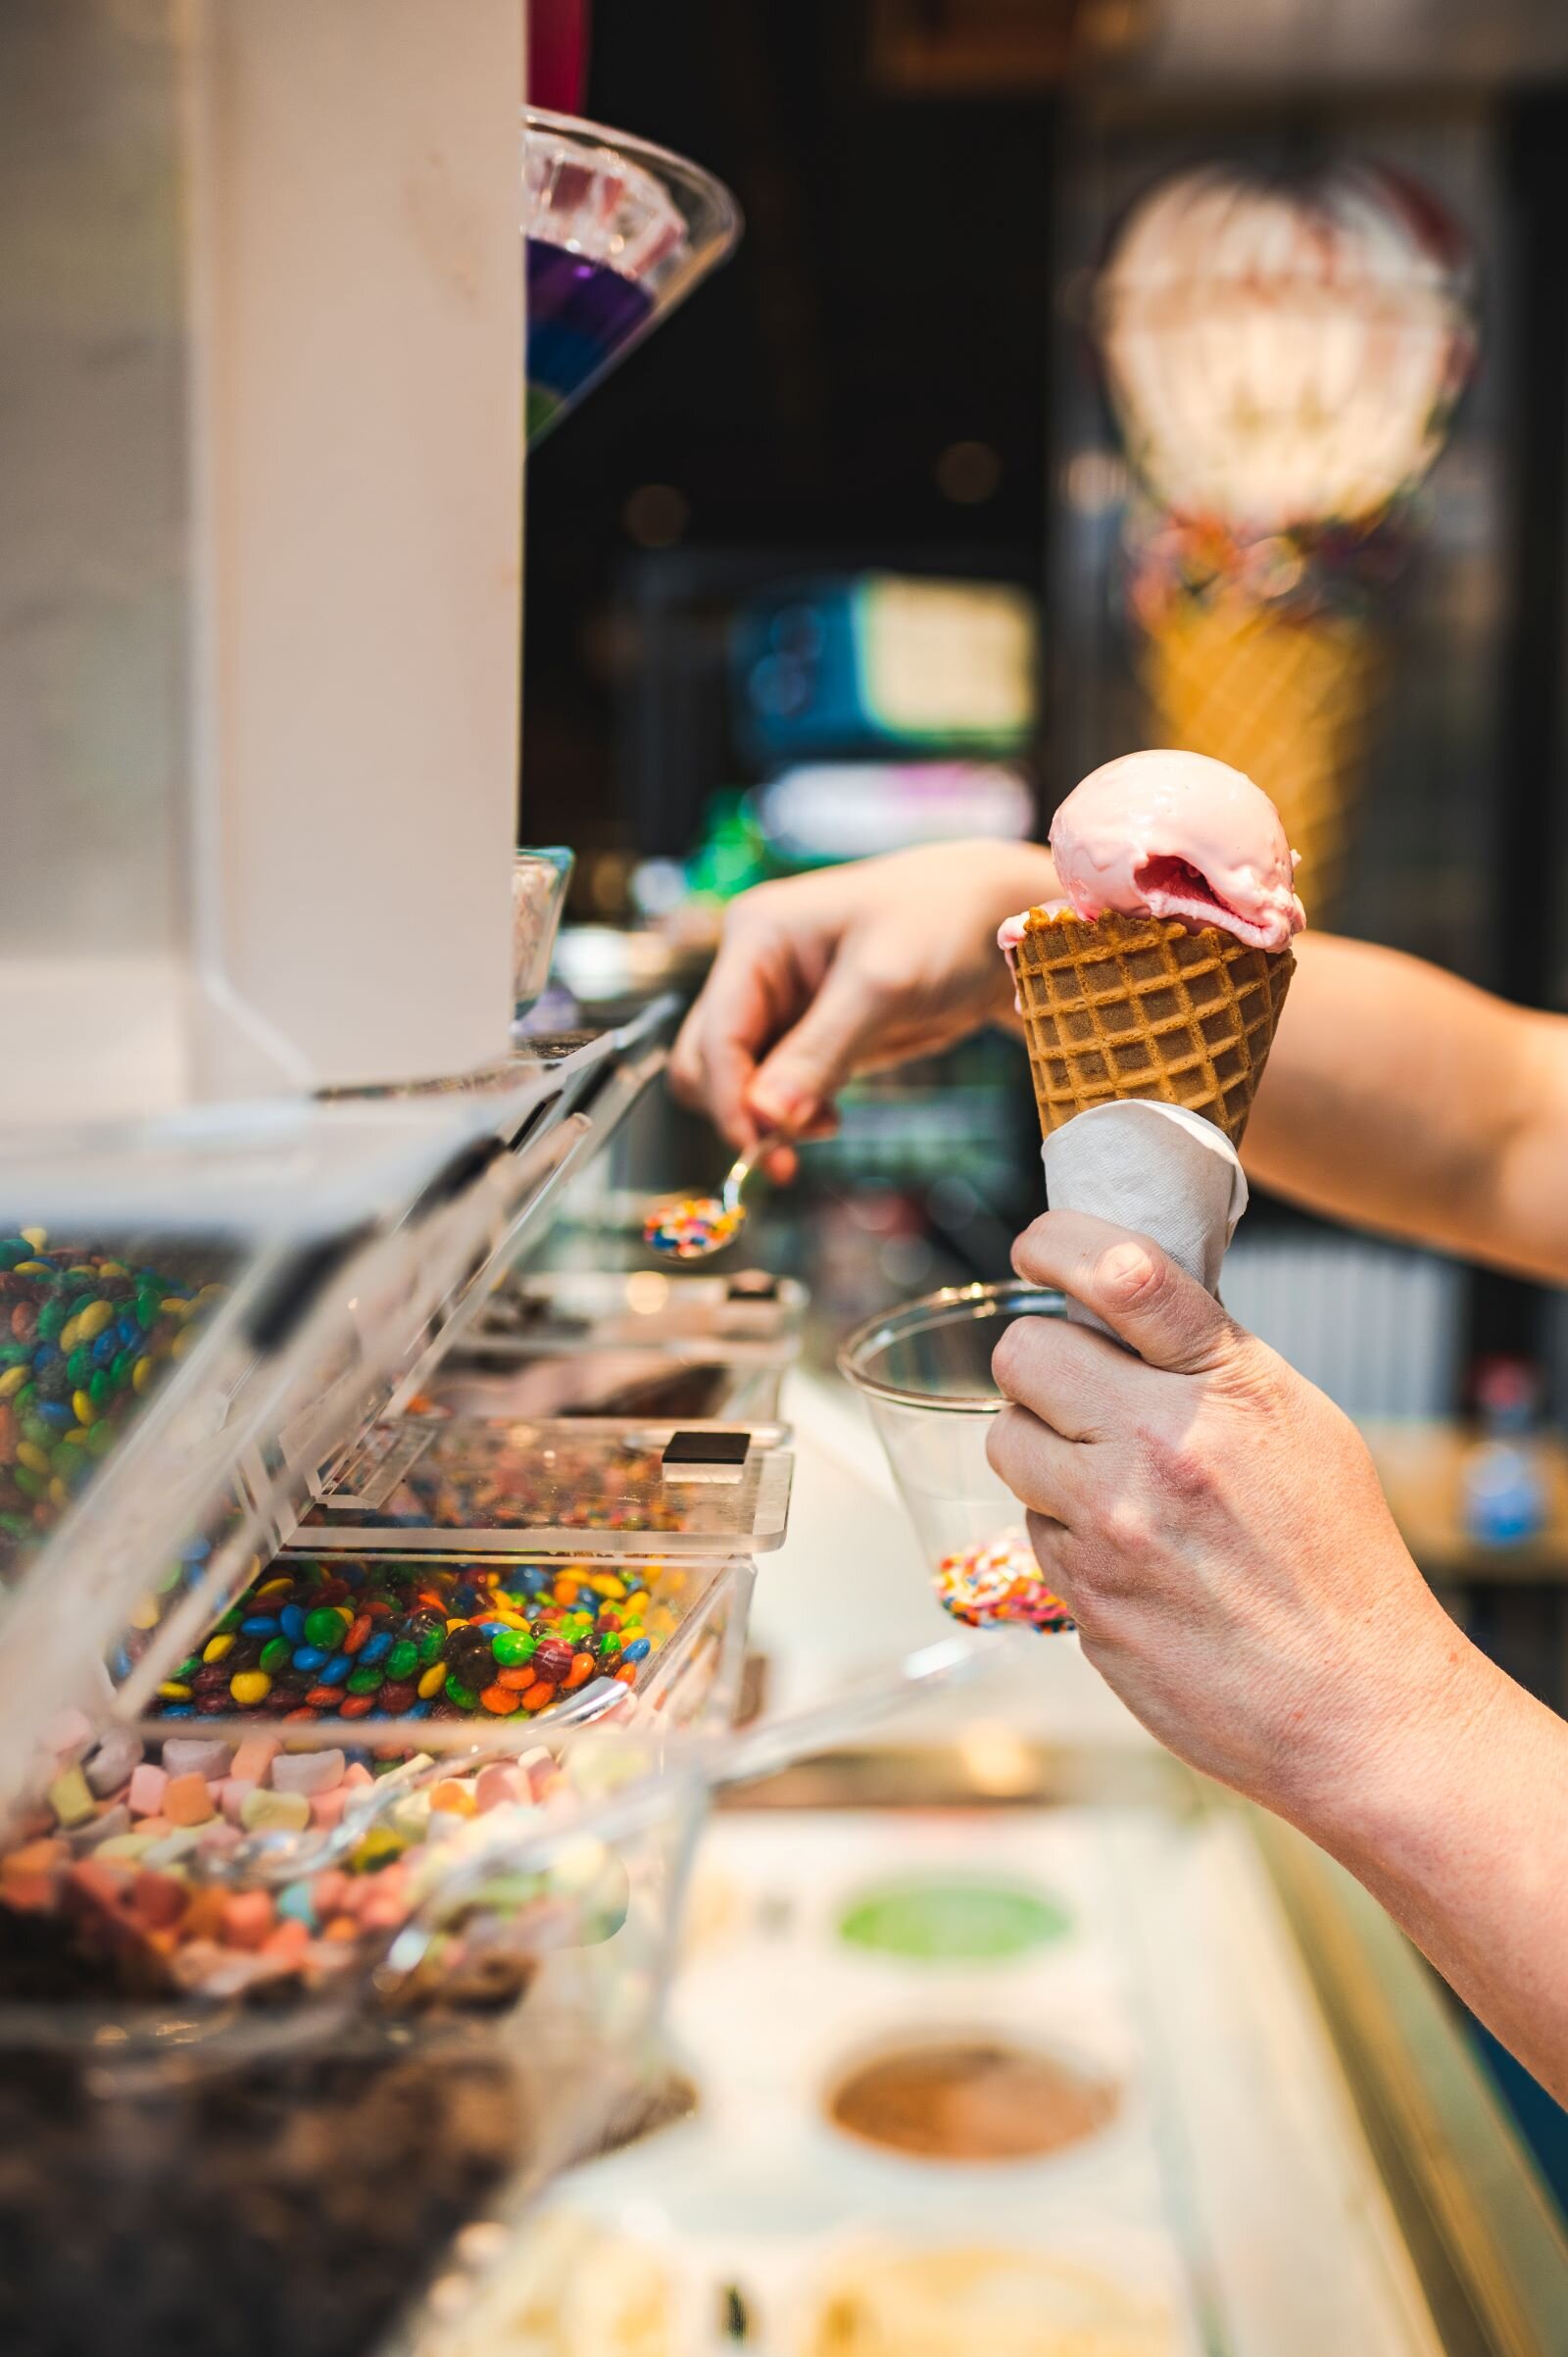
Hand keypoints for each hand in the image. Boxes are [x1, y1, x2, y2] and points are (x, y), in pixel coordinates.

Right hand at [669, 840, 1057, 1176]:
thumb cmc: (946, 924)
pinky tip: (829, 1118)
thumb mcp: (884, 985)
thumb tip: (765, 1118)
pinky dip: (791, 1112)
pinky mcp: (808, 1032)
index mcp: (757, 935)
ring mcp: (781, 1002)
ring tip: (824, 1127)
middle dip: (740, 1110)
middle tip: (788, 1156)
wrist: (1002, 925)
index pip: (715, 1034)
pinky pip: (775, 1087)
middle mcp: (756, 967)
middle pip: (706, 1061)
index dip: (730, 1100)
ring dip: (766, 1117)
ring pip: (737, 1080)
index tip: (762, 1151)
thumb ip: (820, 1052)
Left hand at [986, 1210, 1487, 1826]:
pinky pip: (1030, 1529)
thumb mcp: (1301, 1426)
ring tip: (1103, 1480)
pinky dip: (1063, 1533)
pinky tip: (1126, 1556)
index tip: (1037, 1249)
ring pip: (1007, 1441)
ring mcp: (1114, 1523)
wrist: (1356, 1705)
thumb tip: (1127, 1307)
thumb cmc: (1340, 1564)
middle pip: (1024, 1354)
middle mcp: (1161, 1443)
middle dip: (1038, 1367)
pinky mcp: (1083, 1594)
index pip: (1120, 1270)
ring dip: (1038, 1451)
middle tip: (1071, 1392)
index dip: (1056, 1243)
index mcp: (1227, 1387)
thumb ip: (1211, 1364)